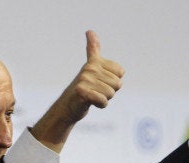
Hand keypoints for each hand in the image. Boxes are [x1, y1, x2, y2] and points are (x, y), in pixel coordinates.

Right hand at [30, 30, 123, 152]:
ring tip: (93, 96)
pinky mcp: (82, 92)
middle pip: (117, 84)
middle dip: (109, 91)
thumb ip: (93, 49)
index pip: (120, 72)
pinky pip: (103, 101)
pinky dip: (100, 105)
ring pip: (111, 93)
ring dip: (104, 99)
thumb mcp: (91, 67)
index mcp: (94, 62)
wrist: (68, 105)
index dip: (114, 80)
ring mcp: (85, 80)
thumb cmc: (84, 87)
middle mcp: (89, 68)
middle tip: (95, 91)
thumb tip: (89, 31)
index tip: (101, 81)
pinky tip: (91, 103)